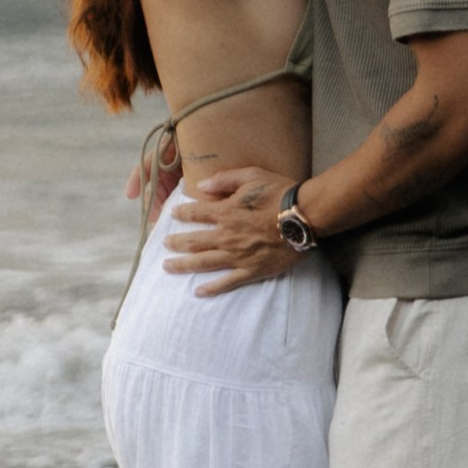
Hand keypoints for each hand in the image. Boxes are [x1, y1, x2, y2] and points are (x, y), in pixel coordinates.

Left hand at [165, 165, 306, 295]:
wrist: (304, 217)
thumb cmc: (280, 193)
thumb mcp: (251, 175)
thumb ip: (224, 180)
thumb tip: (200, 187)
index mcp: (225, 213)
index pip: (195, 213)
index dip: (181, 214)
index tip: (172, 215)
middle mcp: (226, 236)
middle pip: (193, 241)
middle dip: (176, 243)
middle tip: (164, 245)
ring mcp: (238, 256)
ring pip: (204, 263)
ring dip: (183, 265)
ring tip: (168, 267)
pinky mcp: (252, 270)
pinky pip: (227, 282)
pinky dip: (212, 288)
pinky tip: (198, 291)